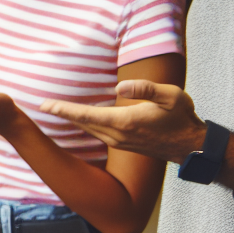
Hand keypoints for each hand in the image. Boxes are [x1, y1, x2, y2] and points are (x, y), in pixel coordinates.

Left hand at [39, 80, 205, 163]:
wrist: (191, 146)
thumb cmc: (182, 117)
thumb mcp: (171, 96)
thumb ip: (146, 89)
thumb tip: (119, 86)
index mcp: (125, 122)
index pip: (87, 115)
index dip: (64, 109)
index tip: (45, 105)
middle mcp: (118, 135)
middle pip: (82, 123)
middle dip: (62, 114)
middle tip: (42, 105)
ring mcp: (120, 142)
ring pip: (89, 129)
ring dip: (72, 119)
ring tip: (55, 110)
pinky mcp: (123, 145)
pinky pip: (97, 133)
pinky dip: (84, 125)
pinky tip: (79, 118)